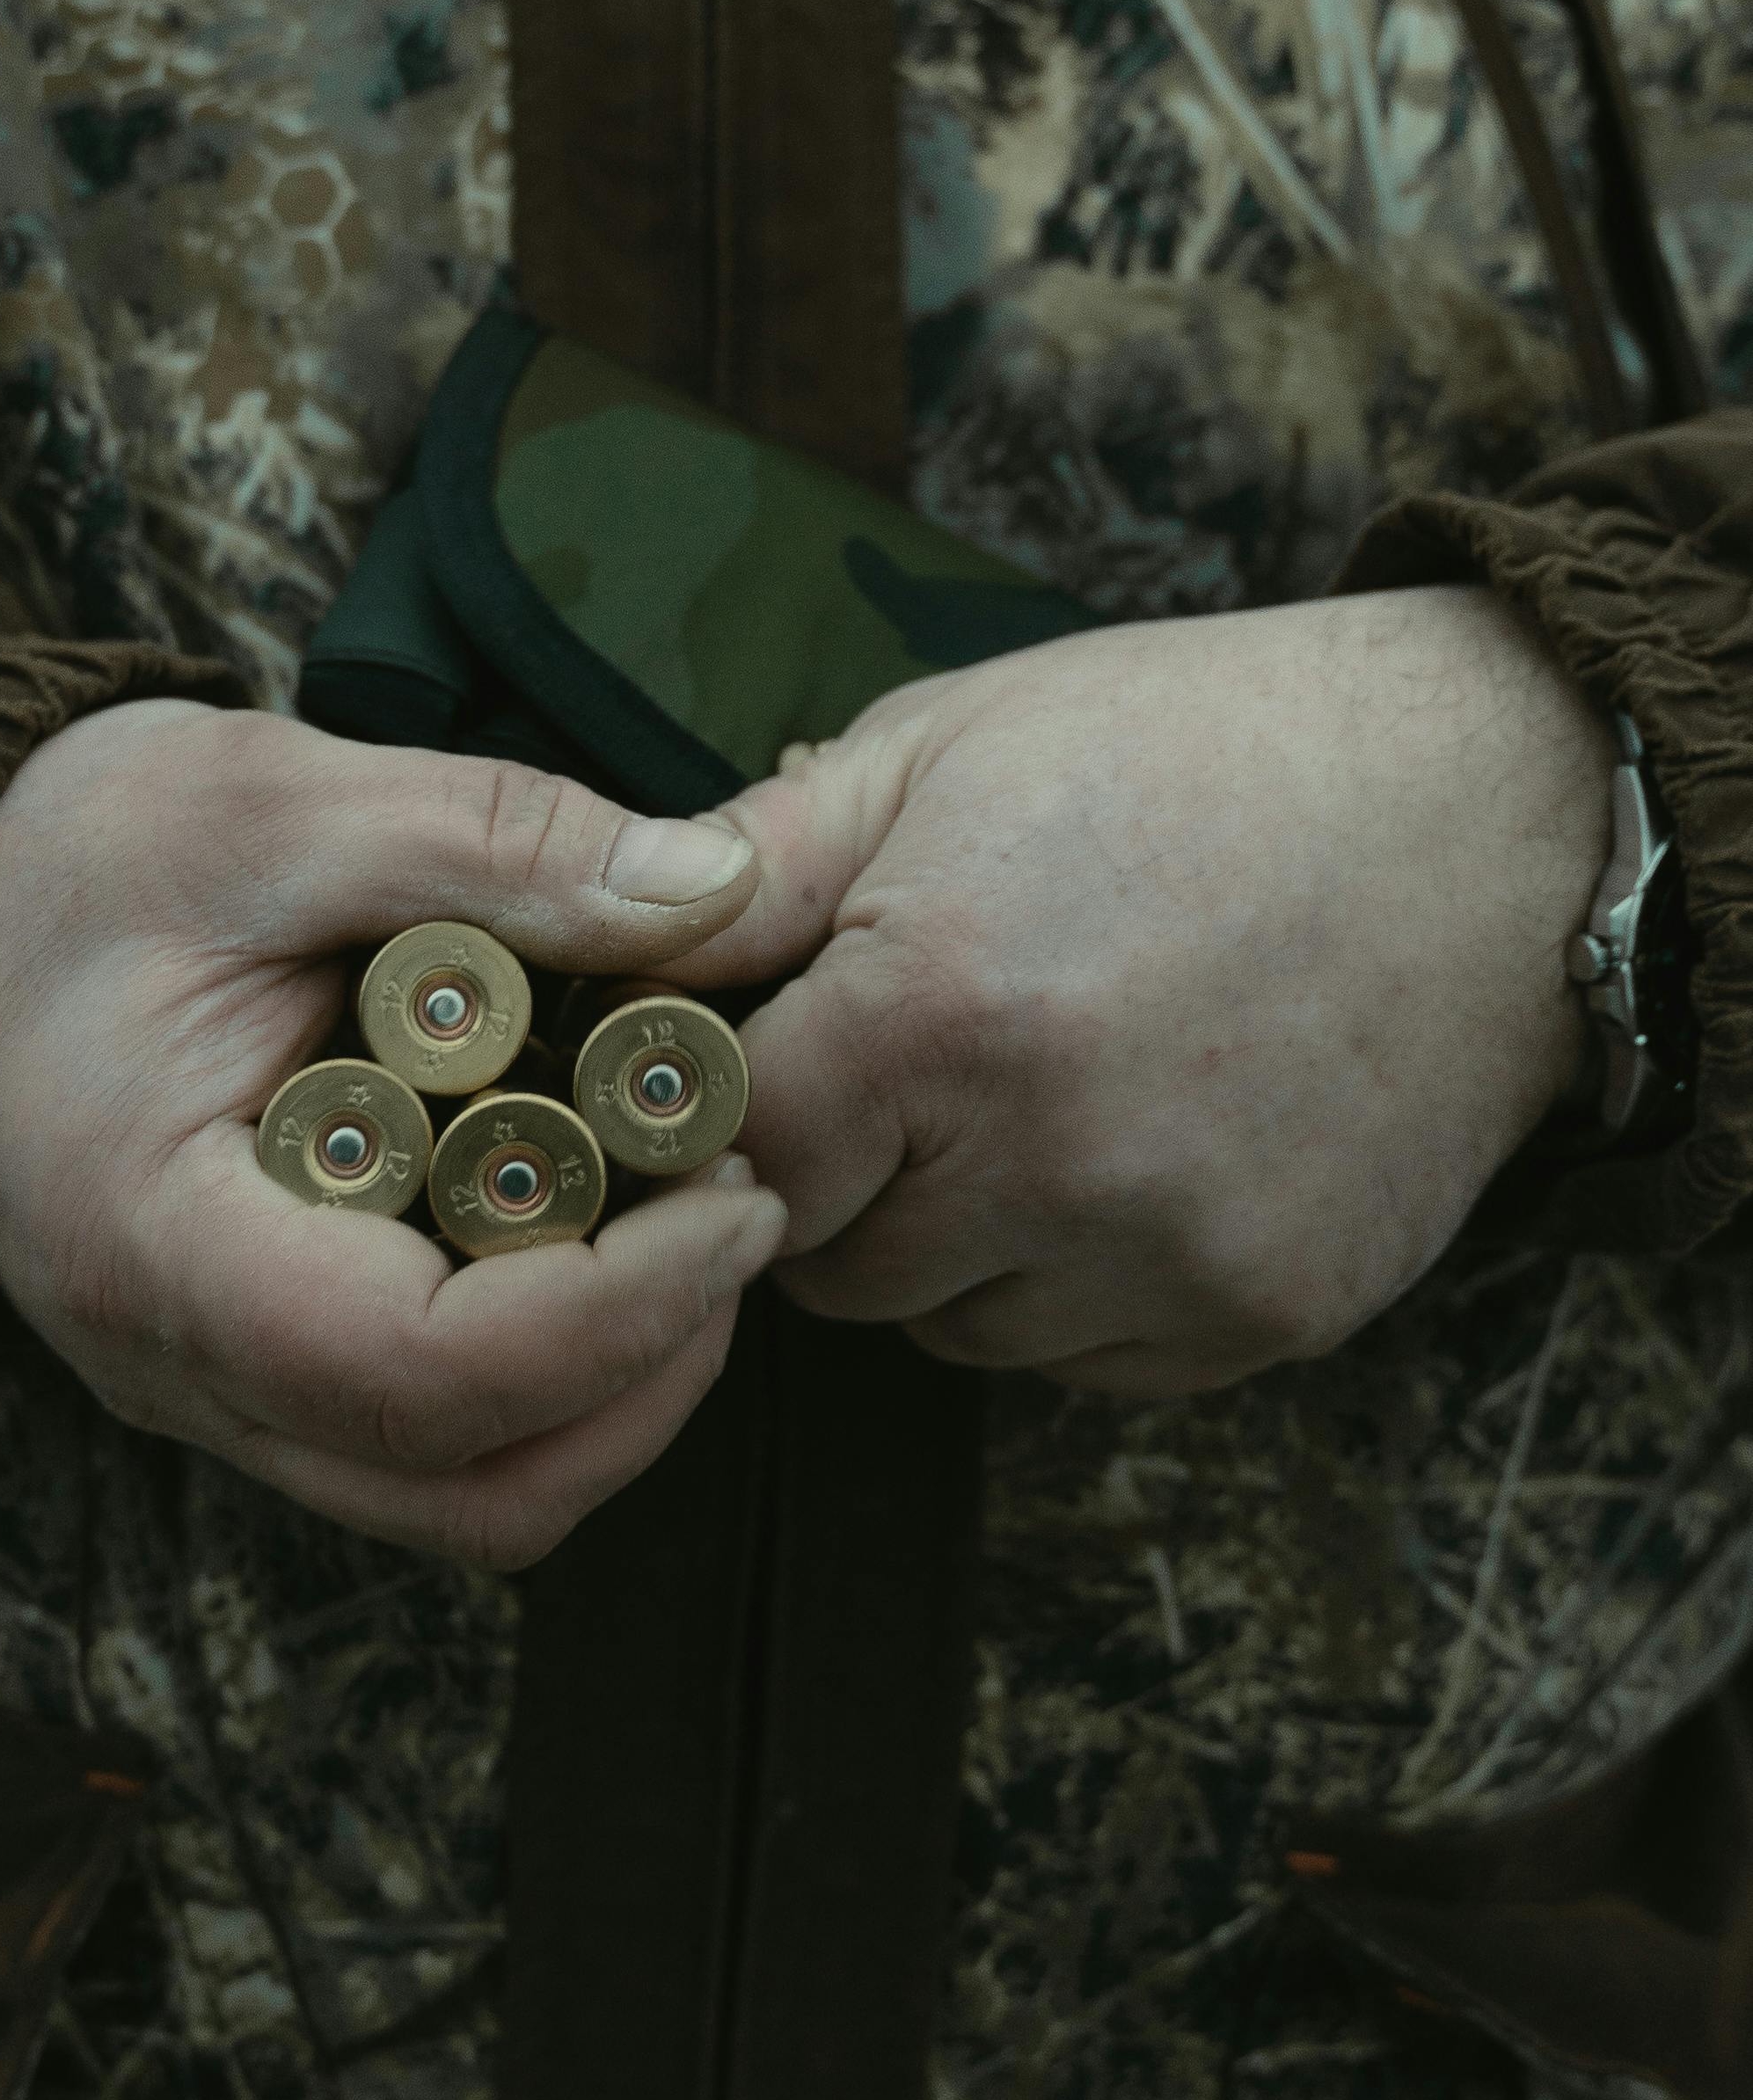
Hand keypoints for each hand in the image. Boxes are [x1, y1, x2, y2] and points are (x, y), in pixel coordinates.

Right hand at [0, 702, 784, 1563]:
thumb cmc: (82, 850)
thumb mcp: (278, 797)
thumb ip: (495, 839)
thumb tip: (718, 895)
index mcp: (151, 1239)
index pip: (416, 1375)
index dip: (617, 1313)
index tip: (741, 1195)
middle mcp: (173, 1368)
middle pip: (467, 1488)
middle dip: (648, 1369)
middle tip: (742, 1199)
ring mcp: (217, 1389)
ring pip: (463, 1497)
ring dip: (615, 1391)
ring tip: (690, 1216)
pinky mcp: (263, 1367)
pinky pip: (433, 1441)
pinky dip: (553, 1369)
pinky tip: (604, 1219)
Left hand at [668, 587, 1613, 1395]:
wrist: (1485, 815)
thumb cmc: (1197, 749)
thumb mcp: (948, 744)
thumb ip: (757, 861)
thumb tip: (613, 940)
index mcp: (940, 1013)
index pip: (728, 1148)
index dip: (725, 1098)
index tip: (760, 1055)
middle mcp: (1046, 1167)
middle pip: (826, 1263)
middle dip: (838, 1172)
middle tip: (913, 1055)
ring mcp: (1164, 1261)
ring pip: (950, 1326)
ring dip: (953, 1239)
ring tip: (1038, 1086)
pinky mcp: (1259, 1319)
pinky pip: (1084, 1355)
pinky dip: (1074, 1279)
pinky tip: (1133, 1145)